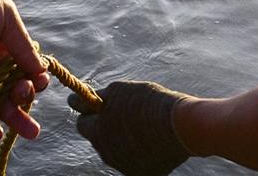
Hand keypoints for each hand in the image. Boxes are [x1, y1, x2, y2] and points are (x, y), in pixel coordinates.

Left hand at [0, 0, 49, 140]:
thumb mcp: (4, 18)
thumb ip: (21, 46)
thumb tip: (42, 72)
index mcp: (5, 44)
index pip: (26, 69)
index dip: (35, 78)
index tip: (38, 82)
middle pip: (12, 89)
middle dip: (25, 99)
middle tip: (25, 97)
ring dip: (12, 118)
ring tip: (30, 132)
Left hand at [70, 80, 194, 175]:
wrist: (181, 126)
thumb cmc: (148, 104)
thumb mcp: (119, 91)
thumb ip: (97, 98)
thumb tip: (76, 99)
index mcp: (97, 133)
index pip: (82, 123)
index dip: (89, 113)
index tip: (98, 105)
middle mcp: (107, 154)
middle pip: (98, 138)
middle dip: (105, 127)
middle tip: (123, 113)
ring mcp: (124, 166)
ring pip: (116, 150)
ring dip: (123, 139)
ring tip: (143, 124)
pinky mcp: (142, 174)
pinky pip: (134, 160)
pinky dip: (140, 151)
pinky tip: (153, 139)